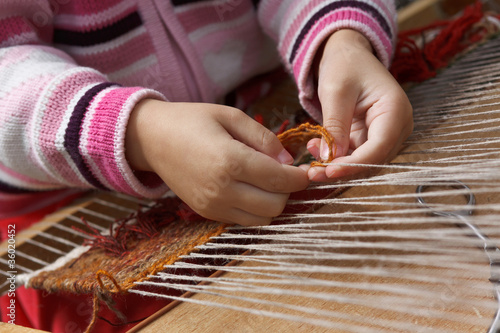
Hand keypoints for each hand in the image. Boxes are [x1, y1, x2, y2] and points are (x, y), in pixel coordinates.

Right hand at [125, 100, 309, 225]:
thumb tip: (288, 160)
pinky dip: (255, 209)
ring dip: (273, 203)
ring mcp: (213, 205)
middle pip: (275, 205)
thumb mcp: (231, 116)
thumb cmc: (192, 121)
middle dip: (288, 191)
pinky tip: (250, 189)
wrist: (152, 139)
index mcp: (230, 161)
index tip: (306, 170)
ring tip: (268, 182)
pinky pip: (243, 220)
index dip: (300, 178)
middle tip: (285, 173)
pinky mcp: (206, 213)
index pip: (280, 180)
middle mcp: (222, 190)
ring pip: (262, 219)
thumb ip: (264, 138)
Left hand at [306, 29, 412, 180]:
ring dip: (337, 166)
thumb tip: (328, 160)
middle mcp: (397, 126)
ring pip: (363, 162)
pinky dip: (336, 158)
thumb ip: (334, 126)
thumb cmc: (344, 65)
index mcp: (395, 110)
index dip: (354, 164)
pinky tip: (316, 149)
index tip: (327, 172)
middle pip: (373, 160)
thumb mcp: (335, 92)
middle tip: (312, 173)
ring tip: (310, 159)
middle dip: (343, 169)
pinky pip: (355, 156)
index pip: (379, 148)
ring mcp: (385, 134)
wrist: (347, 55)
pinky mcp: (371, 138)